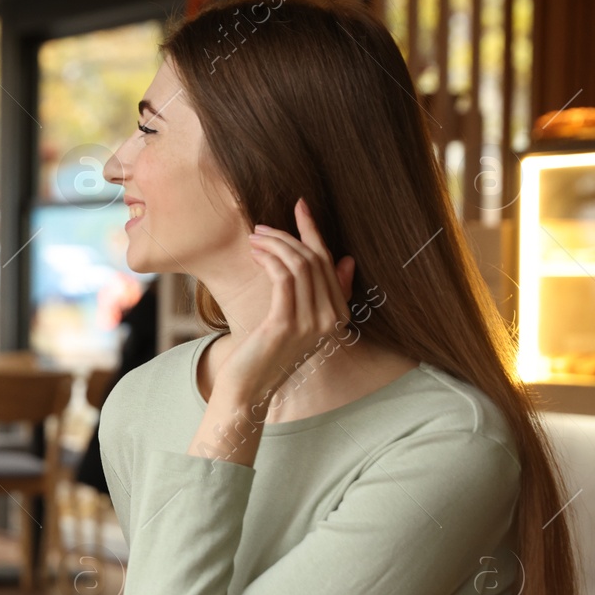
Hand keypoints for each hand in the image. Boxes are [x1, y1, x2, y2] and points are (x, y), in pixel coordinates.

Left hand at [221, 197, 355, 406]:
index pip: (330, 263)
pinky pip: (284, 277)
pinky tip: (256, 253)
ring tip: (254, 238)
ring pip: (300, 265)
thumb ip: (323, 294)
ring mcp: (312, 323)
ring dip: (275, 244)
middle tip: (261, 227)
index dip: (314, 231)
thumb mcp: (298, 321)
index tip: (300, 206)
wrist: (249, 389)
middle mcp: (332, 320)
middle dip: (289, 235)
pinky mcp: (288, 324)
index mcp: (339, 317)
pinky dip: (270, 259)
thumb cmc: (268, 353)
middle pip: (315, 260)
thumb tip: (345, 260)